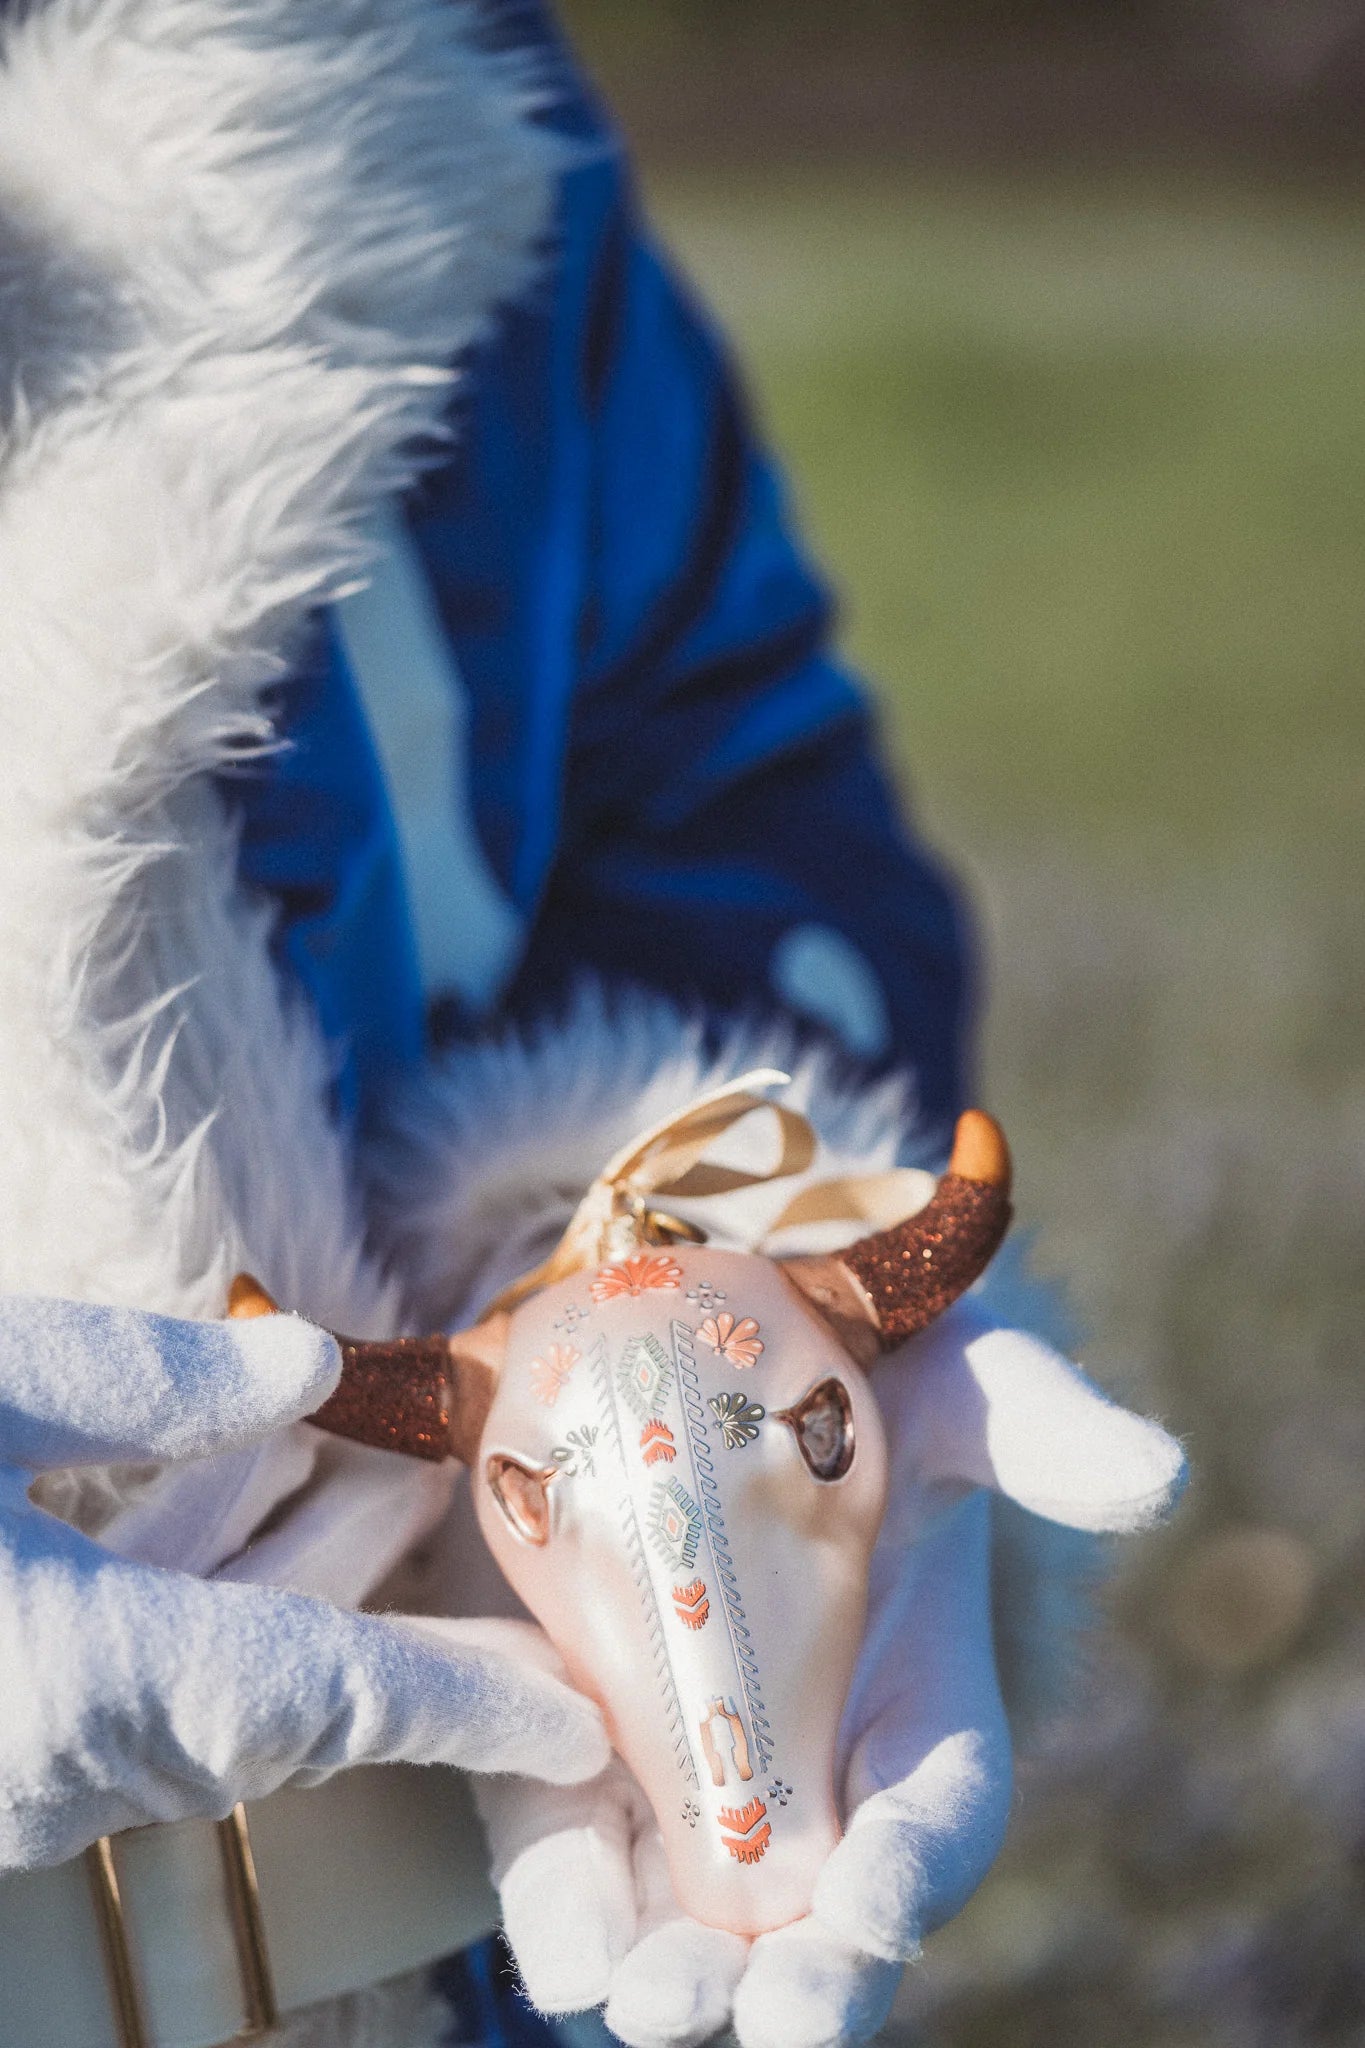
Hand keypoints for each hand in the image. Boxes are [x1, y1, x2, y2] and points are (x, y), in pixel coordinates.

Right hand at [0, 1296, 608, 1871]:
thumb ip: (150, 1383)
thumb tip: (314, 1364)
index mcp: (85, 1678)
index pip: (332, 1700)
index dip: (472, 1707)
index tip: (582, 1731)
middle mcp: (63, 1763)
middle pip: (286, 1691)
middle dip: (396, 1600)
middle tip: (499, 1526)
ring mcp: (21, 1777)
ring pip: (209, 1687)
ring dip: (299, 1579)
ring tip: (390, 1478)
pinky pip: (133, 1693)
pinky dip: (199, 1598)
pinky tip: (233, 1493)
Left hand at [476, 1303, 1184, 2047]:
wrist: (713, 1340)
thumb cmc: (875, 1372)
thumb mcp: (958, 1383)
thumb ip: (1040, 1428)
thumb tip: (1150, 1474)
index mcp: (924, 1703)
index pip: (938, 1813)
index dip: (919, 1865)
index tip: (877, 1901)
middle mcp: (815, 1769)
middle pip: (820, 1912)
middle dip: (804, 1977)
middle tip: (772, 2016)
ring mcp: (693, 1773)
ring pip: (693, 1914)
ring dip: (676, 1972)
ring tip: (641, 2004)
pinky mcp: (582, 1747)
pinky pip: (576, 1850)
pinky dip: (569, 1905)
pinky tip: (562, 1947)